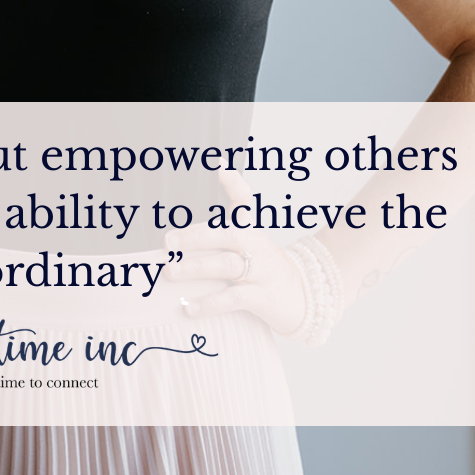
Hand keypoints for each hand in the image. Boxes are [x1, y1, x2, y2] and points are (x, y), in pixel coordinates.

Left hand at [165, 169, 307, 336]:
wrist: (305, 296)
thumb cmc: (263, 268)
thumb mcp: (247, 245)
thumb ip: (217, 238)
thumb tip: (178, 238)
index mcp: (250, 230)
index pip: (243, 201)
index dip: (234, 183)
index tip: (221, 167)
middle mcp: (254, 245)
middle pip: (225, 234)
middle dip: (194, 237)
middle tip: (169, 241)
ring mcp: (260, 271)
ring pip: (225, 265)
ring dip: (196, 268)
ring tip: (171, 271)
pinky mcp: (262, 297)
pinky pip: (233, 299)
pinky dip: (209, 303)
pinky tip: (189, 306)